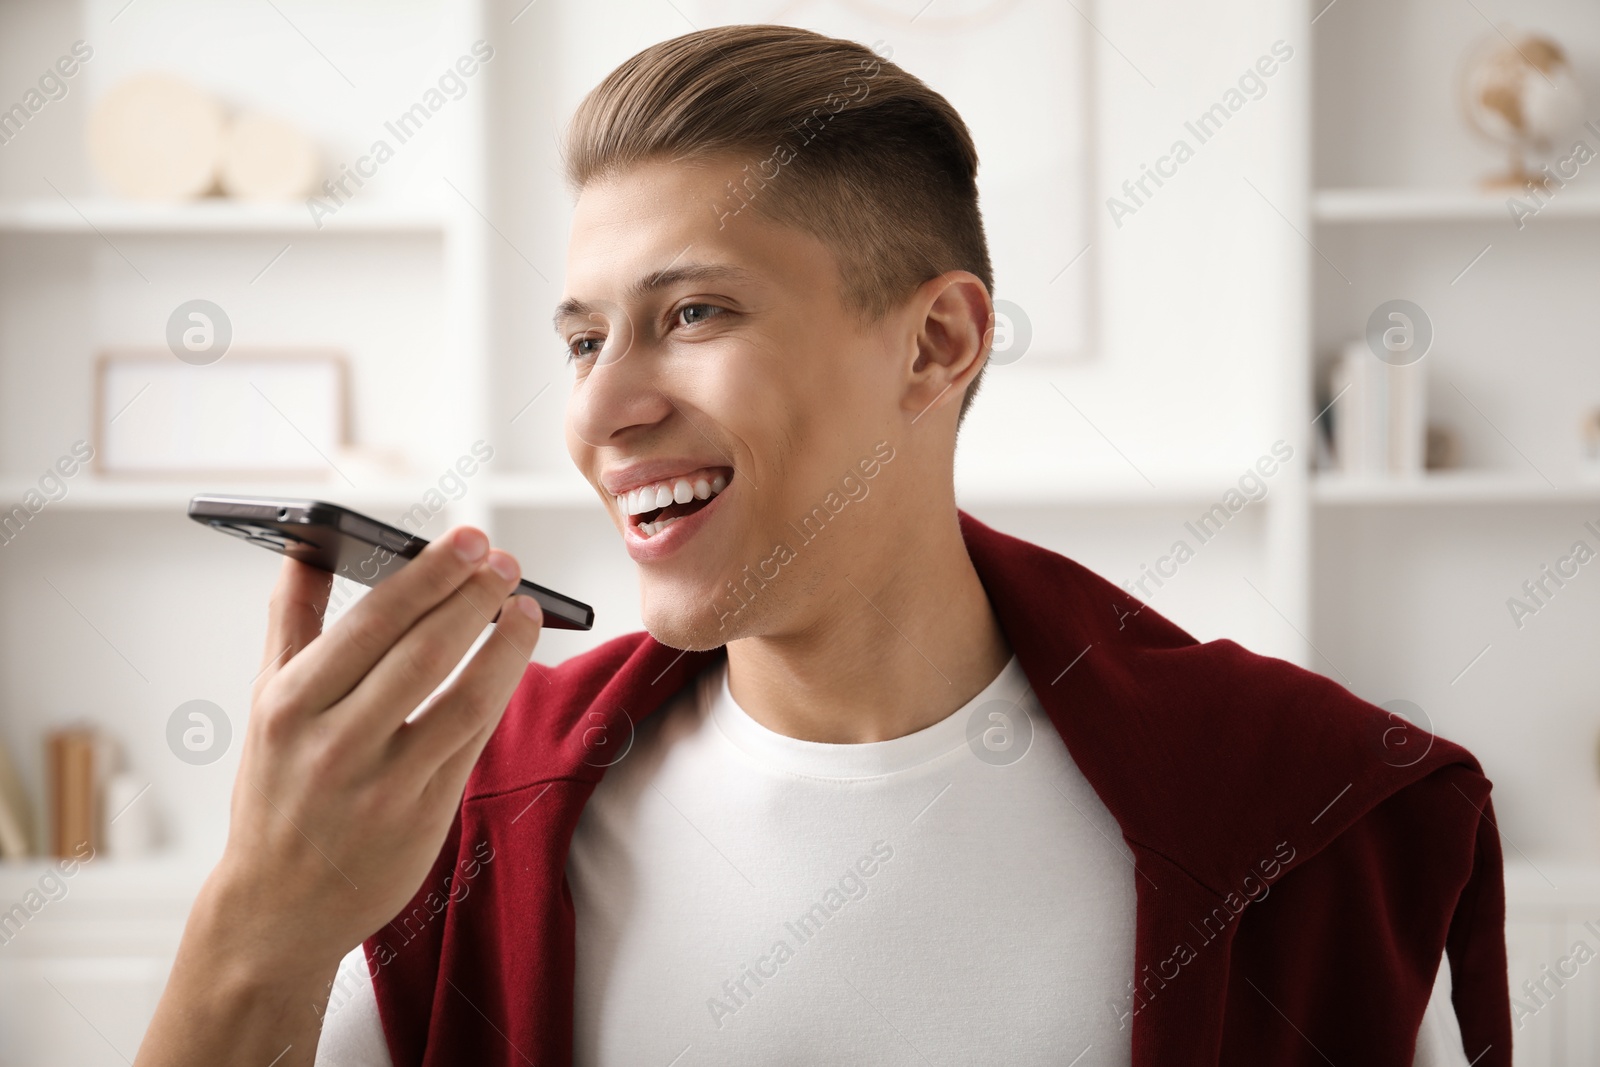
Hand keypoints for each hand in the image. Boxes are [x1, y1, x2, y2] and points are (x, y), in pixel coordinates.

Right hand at [136, 526, 540, 1065]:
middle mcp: (333, 744)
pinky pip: (474, 740)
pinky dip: (500, 691)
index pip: (371, 622)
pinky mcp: (423, 817)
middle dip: (472, 598)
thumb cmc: (276, 791)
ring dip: (506, 646)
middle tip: (506, 561)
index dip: (429, 575)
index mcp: (289, 706)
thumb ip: (291, 622)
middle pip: (422, 653)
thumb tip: (303, 547)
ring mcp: (383, 785)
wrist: (279, 908)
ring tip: (526, 608)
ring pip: (463, 698)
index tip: (469, 540)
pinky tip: (513, 658)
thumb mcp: (266, 705)